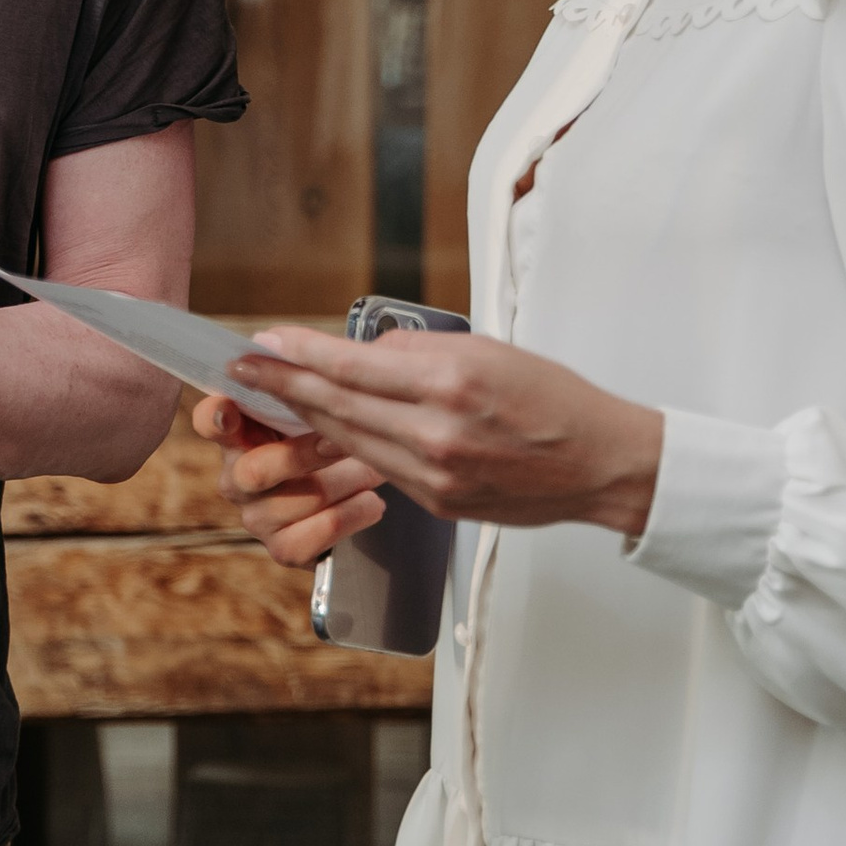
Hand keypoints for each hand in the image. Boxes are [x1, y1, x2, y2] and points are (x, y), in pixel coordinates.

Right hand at [195, 391, 389, 570]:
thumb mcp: (321, 408)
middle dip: (302, 454)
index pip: (209, 421)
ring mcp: (257, 516)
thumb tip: (303, 348)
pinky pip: (304, 541)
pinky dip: (344, 519)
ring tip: (374, 470)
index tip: (228, 411)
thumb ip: (306, 384)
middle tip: (341, 441)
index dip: (214, 418)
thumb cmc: (333, 439)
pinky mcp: (282, 549)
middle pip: (253, 471)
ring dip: (338, 485)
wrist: (359, 493)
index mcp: (241, 434)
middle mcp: (237, 477)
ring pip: (287, 505)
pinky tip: (372, 503)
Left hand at [205, 324, 664, 538]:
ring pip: (351, 440)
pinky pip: (380, 467)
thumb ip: (420, 351)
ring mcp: (435, 474)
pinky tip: (332, 427)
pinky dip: (353, 444)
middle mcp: (436, 432)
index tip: (264, 342)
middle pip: (339, 406)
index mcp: (450, 383)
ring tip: (276, 394)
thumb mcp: (488, 351)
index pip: (352, 366)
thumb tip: (370, 349)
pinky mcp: (437, 502)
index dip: (299, 355)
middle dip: (285, 385)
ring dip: (310, 416)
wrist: (600, 464)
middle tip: (244, 368)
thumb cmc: (555, 400)